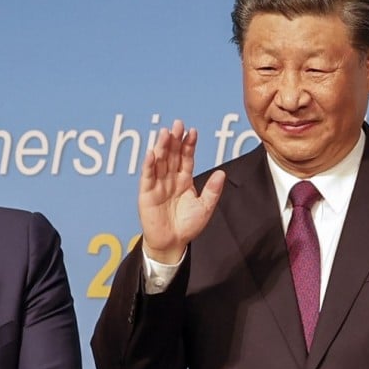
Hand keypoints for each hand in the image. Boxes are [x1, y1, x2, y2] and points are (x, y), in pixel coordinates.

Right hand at [138, 119, 224, 263]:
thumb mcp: (205, 208)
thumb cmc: (187, 226)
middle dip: (175, 140)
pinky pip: (147, 177)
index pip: (186, 158)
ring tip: (165, 133)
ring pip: (159, 162)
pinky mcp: (146, 194)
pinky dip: (148, 165)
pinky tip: (151, 153)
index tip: (193, 131)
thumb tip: (222, 173)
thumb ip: (212, 191)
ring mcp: (157, 185)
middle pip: (172, 155)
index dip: (189, 144)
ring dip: (161, 147)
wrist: (172, 244)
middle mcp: (170, 179)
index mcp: (184, 180)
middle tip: (177, 124)